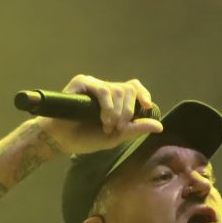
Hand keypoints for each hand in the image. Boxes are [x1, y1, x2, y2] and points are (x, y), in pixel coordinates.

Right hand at [35, 75, 162, 155]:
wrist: (62, 140)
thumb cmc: (86, 138)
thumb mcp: (116, 137)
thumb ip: (136, 129)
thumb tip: (159, 126)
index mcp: (115, 100)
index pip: (134, 87)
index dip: (143, 94)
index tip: (147, 105)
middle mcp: (106, 90)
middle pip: (129, 90)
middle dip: (128, 112)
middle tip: (118, 128)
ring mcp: (94, 85)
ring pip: (118, 90)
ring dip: (117, 112)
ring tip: (107, 126)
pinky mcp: (82, 82)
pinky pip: (103, 89)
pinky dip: (108, 106)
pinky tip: (103, 119)